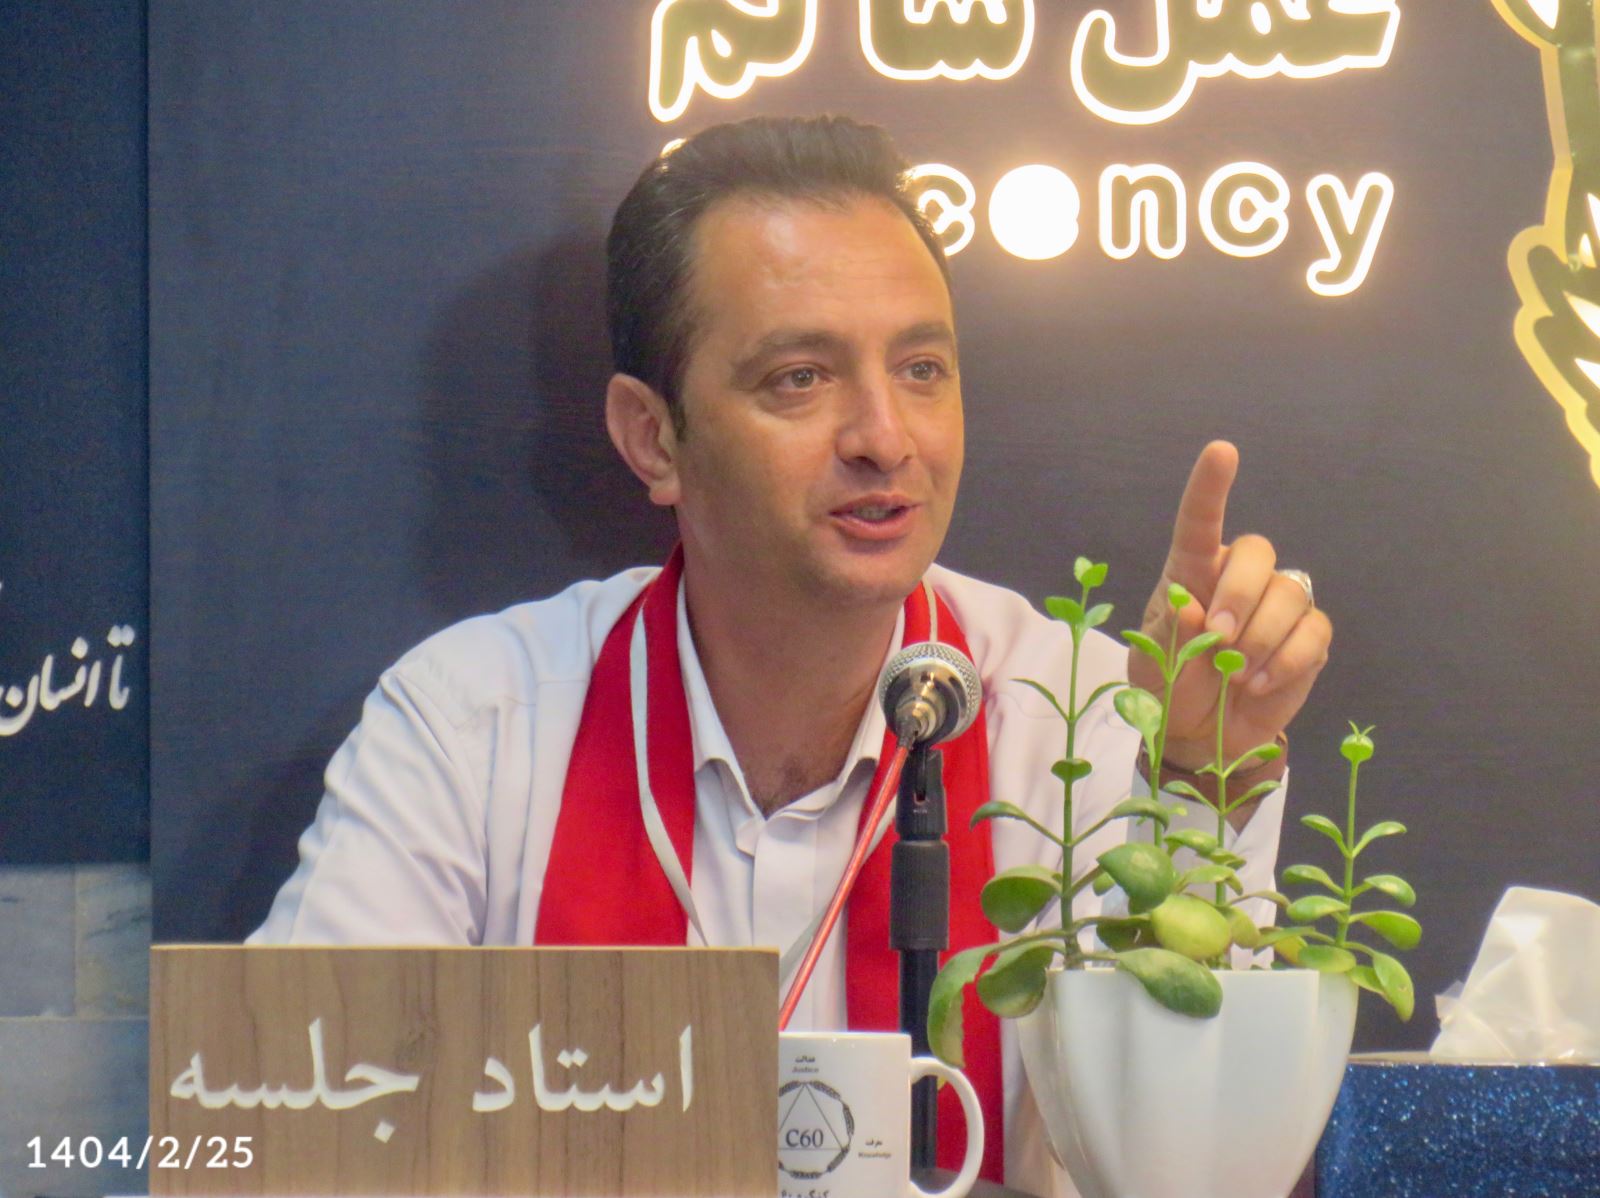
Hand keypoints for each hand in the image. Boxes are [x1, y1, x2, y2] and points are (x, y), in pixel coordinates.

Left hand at [1128, 441, 1331, 770]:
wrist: (1201, 735)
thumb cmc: (1170, 687)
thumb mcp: (1153, 664)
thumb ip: (1170, 633)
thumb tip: (1195, 609)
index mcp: (1192, 572)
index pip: (1200, 521)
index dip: (1211, 487)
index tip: (1222, 451)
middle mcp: (1237, 578)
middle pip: (1257, 553)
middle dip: (1240, 595)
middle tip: (1218, 640)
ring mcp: (1276, 606)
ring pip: (1289, 593)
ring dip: (1260, 638)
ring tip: (1234, 674)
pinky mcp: (1307, 638)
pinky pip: (1312, 632)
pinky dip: (1286, 660)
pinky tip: (1258, 682)